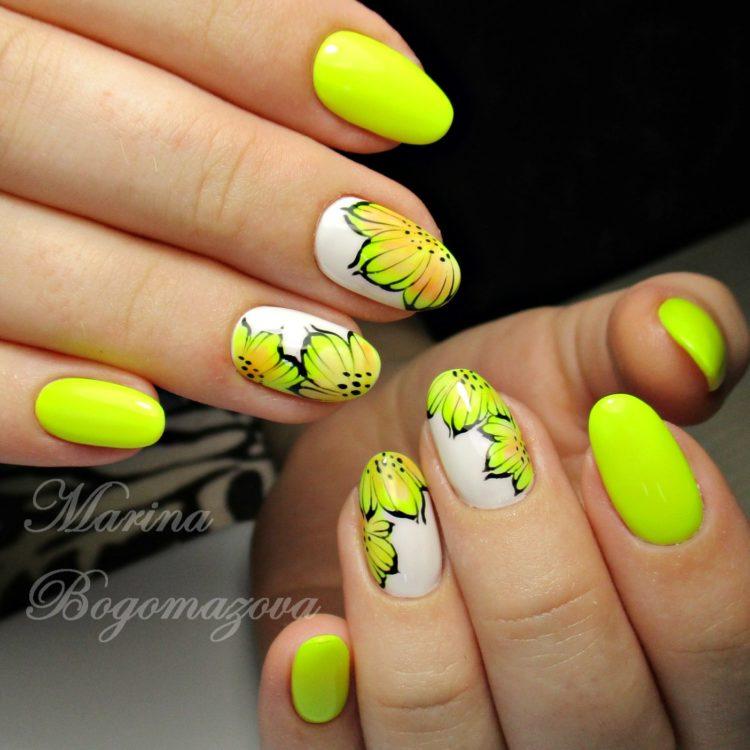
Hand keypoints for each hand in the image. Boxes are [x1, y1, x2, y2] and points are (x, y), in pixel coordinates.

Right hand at [0, 0, 455, 464]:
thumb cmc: (36, 79)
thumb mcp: (92, 27)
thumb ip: (197, 45)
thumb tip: (371, 83)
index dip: (276, 49)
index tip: (407, 110)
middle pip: (114, 136)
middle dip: (272, 209)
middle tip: (406, 266)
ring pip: (34, 266)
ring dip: (195, 328)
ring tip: (326, 365)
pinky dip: (29, 403)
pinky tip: (135, 420)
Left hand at [252, 272, 749, 747]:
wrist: (380, 467)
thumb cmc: (475, 427)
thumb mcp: (567, 360)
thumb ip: (636, 343)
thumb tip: (683, 343)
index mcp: (679, 651)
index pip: (722, 644)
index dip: (675, 544)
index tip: (614, 430)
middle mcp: (600, 731)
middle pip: (592, 708)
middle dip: (522, 557)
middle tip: (462, 443)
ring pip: (459, 743)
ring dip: (414, 613)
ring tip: (387, 502)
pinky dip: (321, 715)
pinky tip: (311, 642)